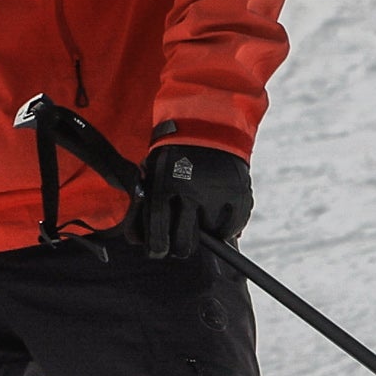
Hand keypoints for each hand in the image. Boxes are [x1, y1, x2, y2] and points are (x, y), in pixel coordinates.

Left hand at [129, 142, 251, 260]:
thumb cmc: (173, 154)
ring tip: (201, 214)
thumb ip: (145, 205)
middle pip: (183, 242)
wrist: (207, 124)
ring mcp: (217, 194)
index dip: (156, 248)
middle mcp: (190, 191)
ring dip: (204, 232)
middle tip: (180, 240)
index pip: (157, 232)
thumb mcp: (153, 172)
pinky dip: (225, 228)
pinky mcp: (238, 195)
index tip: (158, 251)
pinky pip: (231, 228)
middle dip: (179, 247)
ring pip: (208, 236)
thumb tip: (136, 241)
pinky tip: (217, 215)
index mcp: (164, 185)